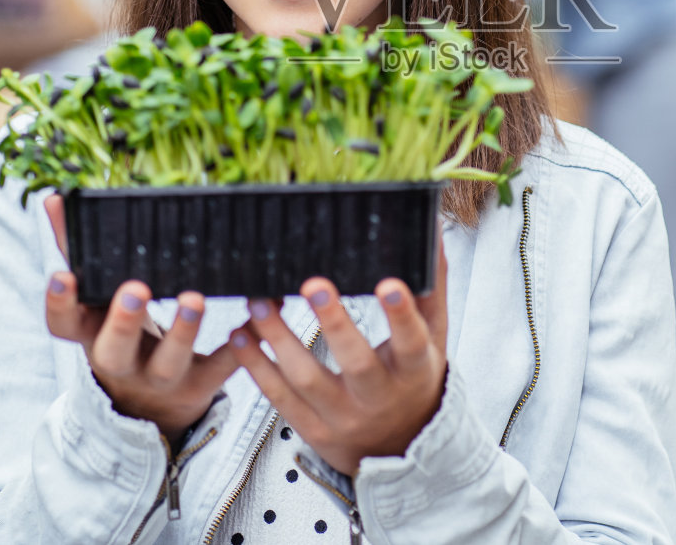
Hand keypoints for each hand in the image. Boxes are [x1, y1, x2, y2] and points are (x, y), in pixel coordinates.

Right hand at [43, 194, 237, 438]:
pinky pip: (223, 366)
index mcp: (91, 335)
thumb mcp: (94, 301)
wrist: (151, 406)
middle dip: (123, 322)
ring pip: (169, 362)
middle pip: (115, 350)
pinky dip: (243, 342)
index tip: (63, 274)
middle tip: (135, 289)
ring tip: (194, 299)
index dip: (60, 303)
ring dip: (182, 331)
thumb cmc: (119, 333)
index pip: (64, 325)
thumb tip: (53, 200)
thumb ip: (77, 251)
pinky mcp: (200, 385)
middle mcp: (122, 363)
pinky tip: (260, 310)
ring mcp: (160, 378)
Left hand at [229, 234, 448, 475]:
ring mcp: (342, 416)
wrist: (400, 447)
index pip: (411, 342)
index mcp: (414, 370)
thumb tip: (432, 229)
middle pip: (356, 362)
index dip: (401, 316)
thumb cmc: (414, 376)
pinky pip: (280, 397)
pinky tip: (241, 335)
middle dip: (334, 323)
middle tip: (313, 284)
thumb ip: (430, 286)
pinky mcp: (313, 428)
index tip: (388, 284)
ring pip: (307, 379)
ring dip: (279, 338)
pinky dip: (256, 366)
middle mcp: (378, 396)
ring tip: (258, 302)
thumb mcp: (434, 337)